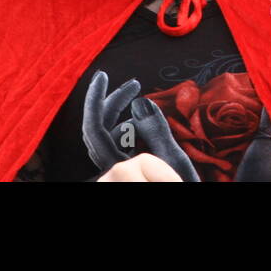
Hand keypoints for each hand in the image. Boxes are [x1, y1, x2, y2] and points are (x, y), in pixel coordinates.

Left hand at [82, 71, 200, 181]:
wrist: (175, 194)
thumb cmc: (176, 187)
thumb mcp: (174, 161)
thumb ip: (156, 132)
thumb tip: (140, 104)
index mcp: (116, 167)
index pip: (94, 127)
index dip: (95, 99)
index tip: (104, 75)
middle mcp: (109, 170)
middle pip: (100, 127)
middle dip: (115, 101)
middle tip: (134, 84)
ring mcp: (114, 172)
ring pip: (109, 136)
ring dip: (124, 117)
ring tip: (143, 105)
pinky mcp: (122, 173)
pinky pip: (117, 145)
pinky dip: (129, 130)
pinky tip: (144, 128)